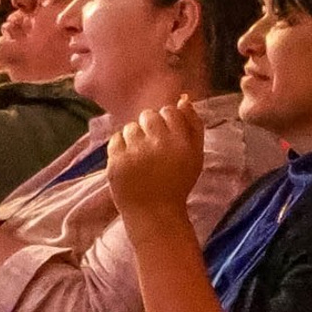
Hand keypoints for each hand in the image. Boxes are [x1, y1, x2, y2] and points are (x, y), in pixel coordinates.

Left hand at [107, 97, 204, 223]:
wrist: (154, 212)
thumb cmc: (177, 183)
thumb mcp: (195, 156)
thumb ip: (193, 126)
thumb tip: (183, 99)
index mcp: (181, 142)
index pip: (169, 111)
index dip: (167, 122)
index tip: (167, 137)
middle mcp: (159, 143)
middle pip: (148, 115)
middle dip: (150, 128)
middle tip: (153, 148)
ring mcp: (135, 151)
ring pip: (131, 127)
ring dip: (135, 138)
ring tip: (140, 156)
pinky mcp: (116, 160)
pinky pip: (116, 139)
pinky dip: (121, 148)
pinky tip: (129, 161)